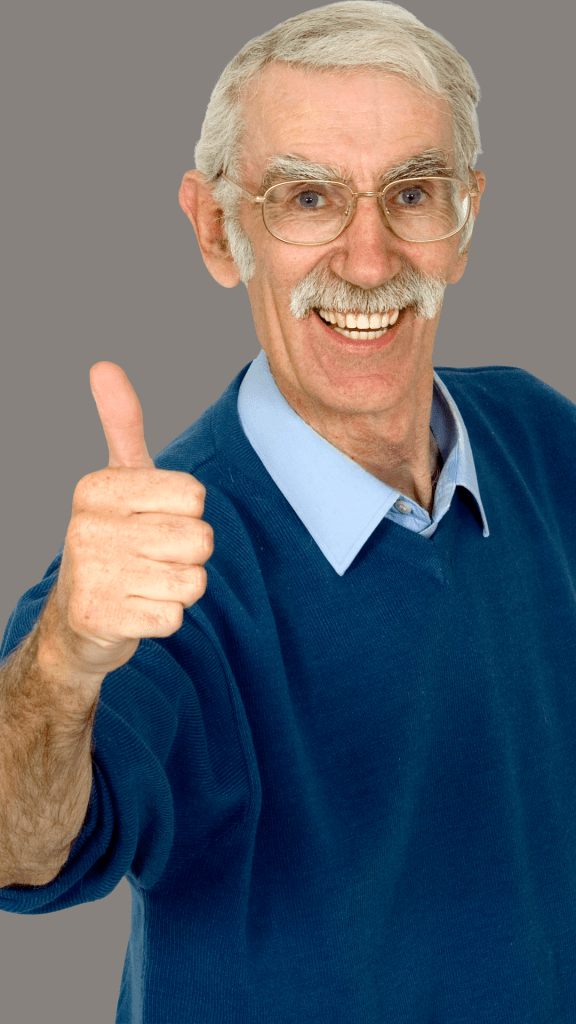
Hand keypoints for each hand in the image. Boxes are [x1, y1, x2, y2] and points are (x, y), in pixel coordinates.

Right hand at [51, 362, 212, 674]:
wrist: (77, 618)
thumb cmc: (113, 541)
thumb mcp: (119, 481)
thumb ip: (121, 426)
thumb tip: (103, 366)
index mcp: (98, 487)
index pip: (194, 496)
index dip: (186, 515)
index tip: (153, 523)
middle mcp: (87, 526)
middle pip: (199, 539)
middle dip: (188, 555)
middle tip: (152, 559)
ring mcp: (91, 573)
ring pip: (192, 580)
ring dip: (180, 589)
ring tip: (146, 584)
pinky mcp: (98, 617)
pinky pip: (174, 617)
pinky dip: (164, 619)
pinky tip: (136, 612)